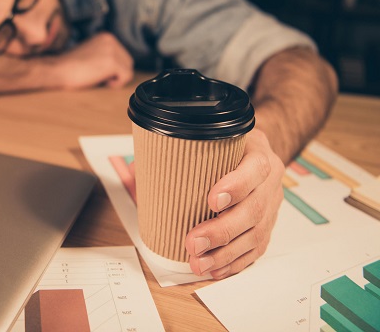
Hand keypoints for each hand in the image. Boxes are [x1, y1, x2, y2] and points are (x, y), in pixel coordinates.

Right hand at [45, 32, 133, 88]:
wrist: (57, 69)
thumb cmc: (70, 66)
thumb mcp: (91, 53)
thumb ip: (104, 55)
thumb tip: (119, 68)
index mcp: (106, 36)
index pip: (122, 55)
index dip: (112, 68)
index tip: (97, 71)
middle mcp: (111, 40)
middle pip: (128, 62)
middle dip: (116, 72)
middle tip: (98, 76)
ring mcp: (112, 50)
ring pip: (128, 69)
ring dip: (116, 78)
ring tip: (99, 78)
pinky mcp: (112, 62)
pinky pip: (126, 76)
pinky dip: (116, 83)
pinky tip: (103, 82)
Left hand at [184, 128, 283, 278]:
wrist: (255, 153)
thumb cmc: (227, 148)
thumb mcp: (210, 136)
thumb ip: (180, 151)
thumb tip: (134, 169)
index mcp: (258, 153)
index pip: (254, 169)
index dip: (236, 187)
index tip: (211, 201)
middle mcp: (269, 182)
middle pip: (253, 209)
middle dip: (222, 230)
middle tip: (194, 242)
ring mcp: (271, 207)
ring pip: (255, 235)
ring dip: (224, 253)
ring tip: (199, 262)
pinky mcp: (267, 227)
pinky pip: (255, 249)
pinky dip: (234, 262)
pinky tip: (215, 268)